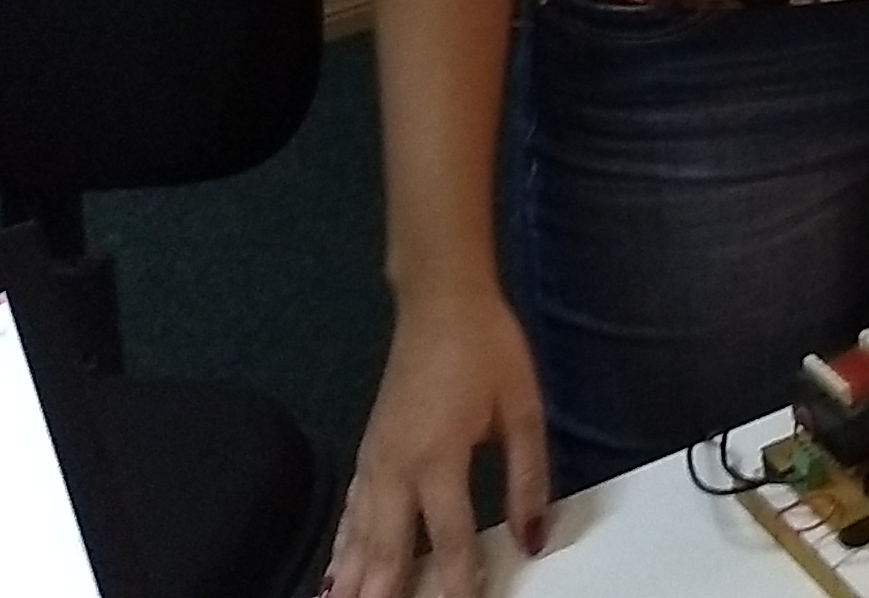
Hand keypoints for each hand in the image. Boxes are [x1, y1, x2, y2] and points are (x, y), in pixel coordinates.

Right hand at [324, 285, 549, 597]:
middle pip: (388, 550)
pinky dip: (340, 549)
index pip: (449, 540)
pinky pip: (349, 514)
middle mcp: (396, 468)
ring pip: (357, 538)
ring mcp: (374, 461)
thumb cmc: (487, 348)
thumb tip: (533, 536)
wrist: (440, 300)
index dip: (458, 583)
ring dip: (354, 581)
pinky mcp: (366, 452)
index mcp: (438, 459)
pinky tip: (335, 575)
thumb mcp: (522, 409)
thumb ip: (528, 478)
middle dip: (386, 594)